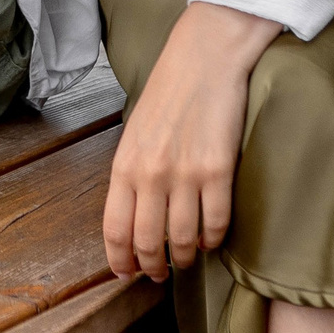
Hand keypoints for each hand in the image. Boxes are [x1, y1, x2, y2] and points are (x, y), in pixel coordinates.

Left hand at [104, 1, 280, 281]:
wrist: (204, 59)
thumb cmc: (168, 94)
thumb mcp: (135, 133)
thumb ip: (131, 174)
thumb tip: (133, 217)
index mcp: (124, 165)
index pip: (114, 229)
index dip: (119, 259)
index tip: (124, 273)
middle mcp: (151, 175)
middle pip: (147, 243)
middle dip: (152, 267)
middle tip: (158, 274)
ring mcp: (186, 175)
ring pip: (182, 240)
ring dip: (183, 258)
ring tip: (185, 259)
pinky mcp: (219, 172)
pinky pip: (216, 224)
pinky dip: (213, 239)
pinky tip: (209, 238)